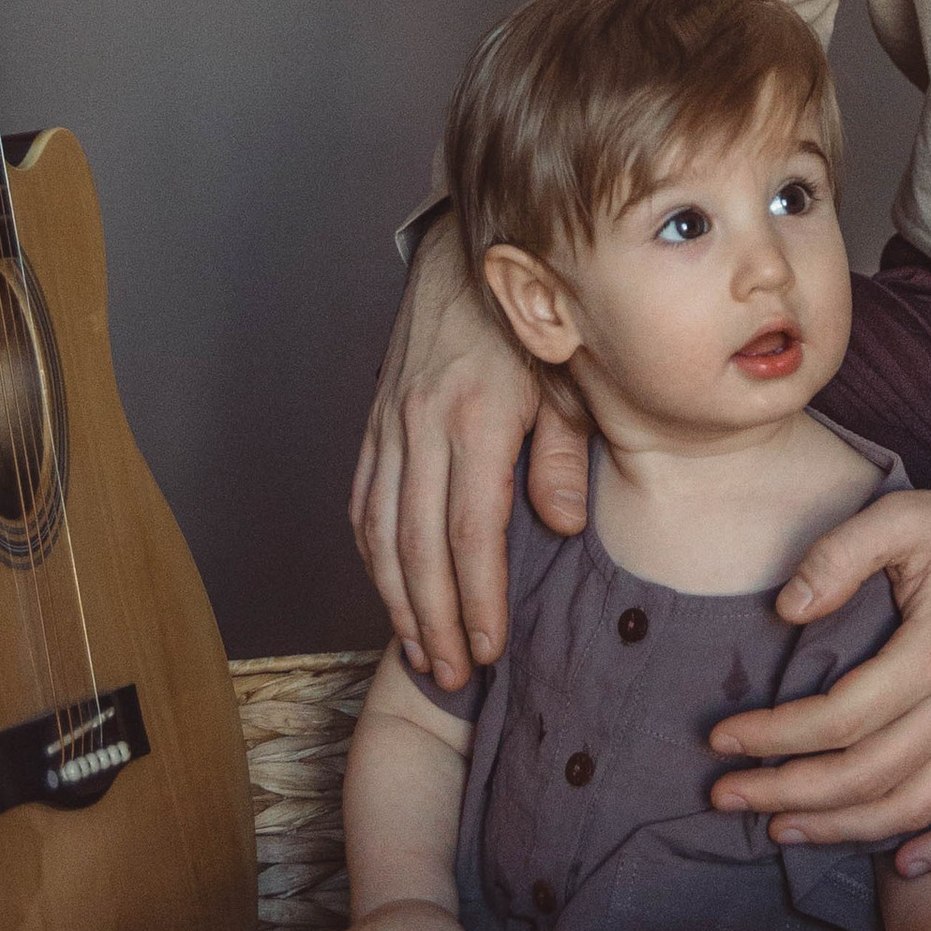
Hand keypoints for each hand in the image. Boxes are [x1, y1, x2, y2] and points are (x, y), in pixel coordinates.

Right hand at [350, 214, 585, 684]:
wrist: (464, 258)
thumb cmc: (530, 323)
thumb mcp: (568, 380)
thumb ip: (564, 454)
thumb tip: (558, 525)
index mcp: (476, 416)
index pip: (470, 530)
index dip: (478, 597)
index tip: (489, 647)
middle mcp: (421, 424)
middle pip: (416, 546)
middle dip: (434, 619)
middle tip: (452, 673)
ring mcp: (389, 424)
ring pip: (378, 531)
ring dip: (396, 599)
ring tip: (420, 651)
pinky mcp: (373, 423)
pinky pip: (362, 502)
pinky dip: (371, 556)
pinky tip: (390, 591)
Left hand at [707, 486, 930, 871]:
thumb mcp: (904, 518)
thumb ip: (840, 555)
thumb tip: (787, 608)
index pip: (839, 717)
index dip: (775, 735)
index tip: (723, 739)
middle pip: (865, 774)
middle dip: (787, 791)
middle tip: (727, 795)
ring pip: (912, 805)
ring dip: (843, 829)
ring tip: (781, 828)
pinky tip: (904, 863)